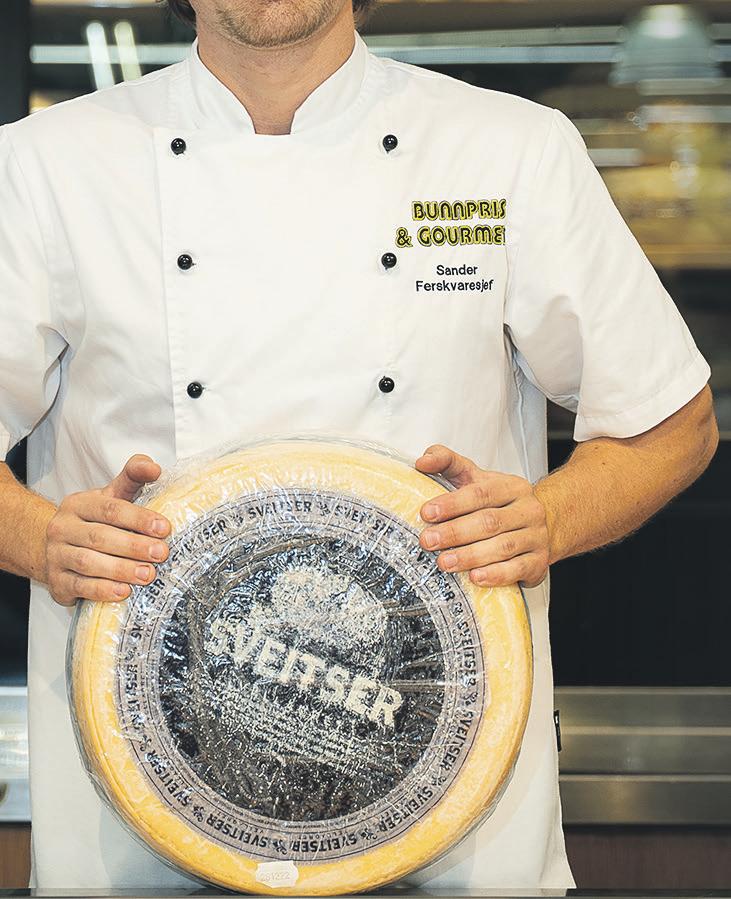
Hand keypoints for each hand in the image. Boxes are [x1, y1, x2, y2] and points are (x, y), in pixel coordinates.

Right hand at [44, 454, 169, 605]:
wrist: (55, 548)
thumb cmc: (94, 521)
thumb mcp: (111, 496)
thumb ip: (132, 478)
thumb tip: (153, 467)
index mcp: (79, 504)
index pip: (109, 509)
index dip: (138, 518)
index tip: (164, 527)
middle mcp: (63, 528)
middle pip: (100, 537)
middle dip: (134, 546)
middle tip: (161, 553)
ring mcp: (56, 555)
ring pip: (88, 563)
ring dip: (121, 570)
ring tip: (148, 574)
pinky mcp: (57, 582)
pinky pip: (79, 586)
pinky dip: (102, 590)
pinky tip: (124, 592)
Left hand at [415, 444, 549, 587]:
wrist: (544, 525)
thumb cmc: (499, 503)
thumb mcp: (476, 479)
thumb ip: (448, 463)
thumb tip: (422, 461)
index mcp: (511, 487)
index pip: (481, 493)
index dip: (453, 503)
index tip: (427, 512)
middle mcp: (527, 510)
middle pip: (489, 521)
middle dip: (455, 532)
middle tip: (428, 541)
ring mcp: (536, 537)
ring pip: (503, 547)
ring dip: (470, 556)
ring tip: (444, 562)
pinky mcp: (538, 563)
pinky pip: (517, 570)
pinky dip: (496, 574)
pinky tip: (475, 578)